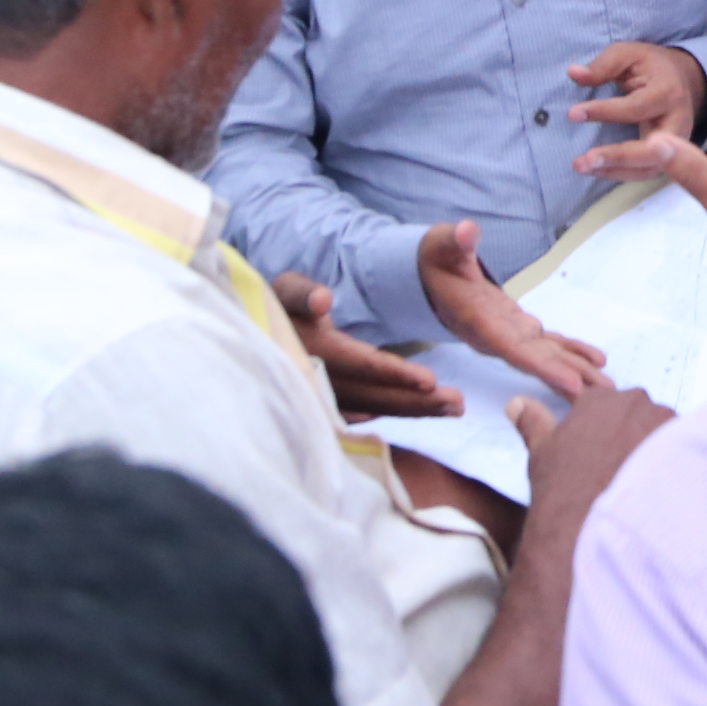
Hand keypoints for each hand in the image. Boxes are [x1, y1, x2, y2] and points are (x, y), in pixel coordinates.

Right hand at [271, 269, 459, 419]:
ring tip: (453, 408)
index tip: (430, 381)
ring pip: (373, 409)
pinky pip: (362, 415)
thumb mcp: (282, 290)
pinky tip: (420, 412)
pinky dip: (391, 413)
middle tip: (458, 404)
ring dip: (413, 410)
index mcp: (313, 351)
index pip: (360, 365)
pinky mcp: (326, 406)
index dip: (393, 374)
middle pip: (374, 396)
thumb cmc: (273, 307)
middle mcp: (321, 381)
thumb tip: (322, 300)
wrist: (249, 336)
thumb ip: (299, 292)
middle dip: (416, 402)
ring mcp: (323, 399)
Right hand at [418, 220, 606, 398]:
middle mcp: (495, 335)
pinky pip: (547, 343)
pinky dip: (572, 351)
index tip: (572, 384)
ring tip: (607, 387)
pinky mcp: (517, 327)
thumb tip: (466, 230)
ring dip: (576, 369)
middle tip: (605, 395)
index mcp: (478, 320)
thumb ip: (454, 242)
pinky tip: (596, 360)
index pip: (513, 348)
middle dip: (569, 377)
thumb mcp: (439, 246)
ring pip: (545, 355)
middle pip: (536, 360)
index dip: (543, 367)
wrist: (426, 277)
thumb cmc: (434, 260)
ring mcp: (508, 333)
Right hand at [509, 382, 671, 542]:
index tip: (604, 452)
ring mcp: (664, 425)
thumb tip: (518, 404)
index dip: (606, 430)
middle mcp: (636, 404)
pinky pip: (684, 451)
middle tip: (620, 470)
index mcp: (601, 400)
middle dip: (633, 437)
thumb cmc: (565, 489)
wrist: (590, 525)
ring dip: (655, 451)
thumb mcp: (541, 451)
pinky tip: (659, 488)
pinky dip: (674, 466)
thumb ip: (532, 421)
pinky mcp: (685, 449)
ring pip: (663, 432)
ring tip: (640, 483)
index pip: (609, 405)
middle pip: (639, 415)